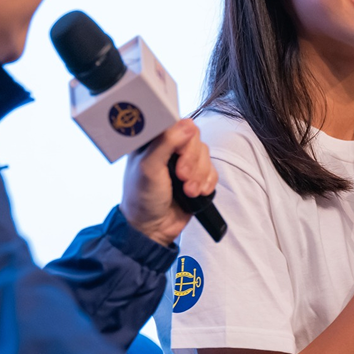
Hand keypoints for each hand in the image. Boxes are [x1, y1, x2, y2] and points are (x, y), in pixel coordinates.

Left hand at [121, 119, 216, 246]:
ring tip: (187, 191)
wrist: (152, 229)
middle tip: (181, 177)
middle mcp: (169, 148)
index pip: (178, 125)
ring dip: (199, 176)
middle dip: (192, 162)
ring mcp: (183, 161)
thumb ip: (166, 143)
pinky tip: (195, 193)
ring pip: (206, 155)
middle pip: (195, 140)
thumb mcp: (148, 168)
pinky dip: (207, 183)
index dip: (184, 140)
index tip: (177, 157)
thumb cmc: (141, 198)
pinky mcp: (196, 176)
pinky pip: (212, 171)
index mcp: (153, 140)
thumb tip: (187, 126)